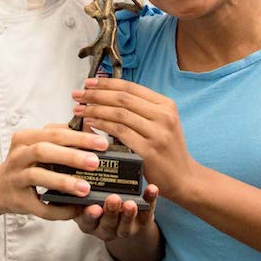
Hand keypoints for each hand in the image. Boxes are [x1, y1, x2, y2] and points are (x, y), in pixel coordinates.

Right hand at [0, 126, 108, 220]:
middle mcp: (18, 156)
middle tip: (95, 162)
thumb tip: (93, 132)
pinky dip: (59, 209)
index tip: (102, 143)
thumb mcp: (38, 144)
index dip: (79, 137)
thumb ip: (62, 136)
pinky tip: (75, 209)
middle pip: (43, 151)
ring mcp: (16, 178)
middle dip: (71, 156)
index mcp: (25, 138)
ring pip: (38, 176)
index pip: (54, 133)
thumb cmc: (26, 163)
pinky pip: (40, 206)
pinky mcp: (19, 201)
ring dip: (63, 182)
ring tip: (86, 188)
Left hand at [71, 78, 197, 198]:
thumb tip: (108, 96)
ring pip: (119, 114)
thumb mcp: (161, 123)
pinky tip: (90, 123)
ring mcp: (157, 133)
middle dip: (96, 94)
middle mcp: (163, 116)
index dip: (106, 83)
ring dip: (95, 109)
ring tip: (79, 109)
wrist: (183, 177)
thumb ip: (140, 110)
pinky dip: (102, 126)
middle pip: (122, 98)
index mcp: (166, 105)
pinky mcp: (149, 150)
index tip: (88, 83)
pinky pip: (120, 133)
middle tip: (77, 95)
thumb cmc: (166, 150)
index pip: (131, 87)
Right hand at [74, 185, 158, 240]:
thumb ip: (82, 188)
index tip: (94, 207)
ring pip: (126, 225)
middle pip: (107, 224)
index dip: (90, 215)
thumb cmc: (96, 200)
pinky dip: (150, 201)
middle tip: (114, 199)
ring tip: (131, 202)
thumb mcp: (85, 197)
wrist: (121, 217)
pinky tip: (151, 189)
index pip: (87, 221)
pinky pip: (146, 214)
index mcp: (88, 222)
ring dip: (129, 213)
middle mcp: (105, 229)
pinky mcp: (141, 223)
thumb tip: (80, 165)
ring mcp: (124, 228)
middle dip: (111, 212)